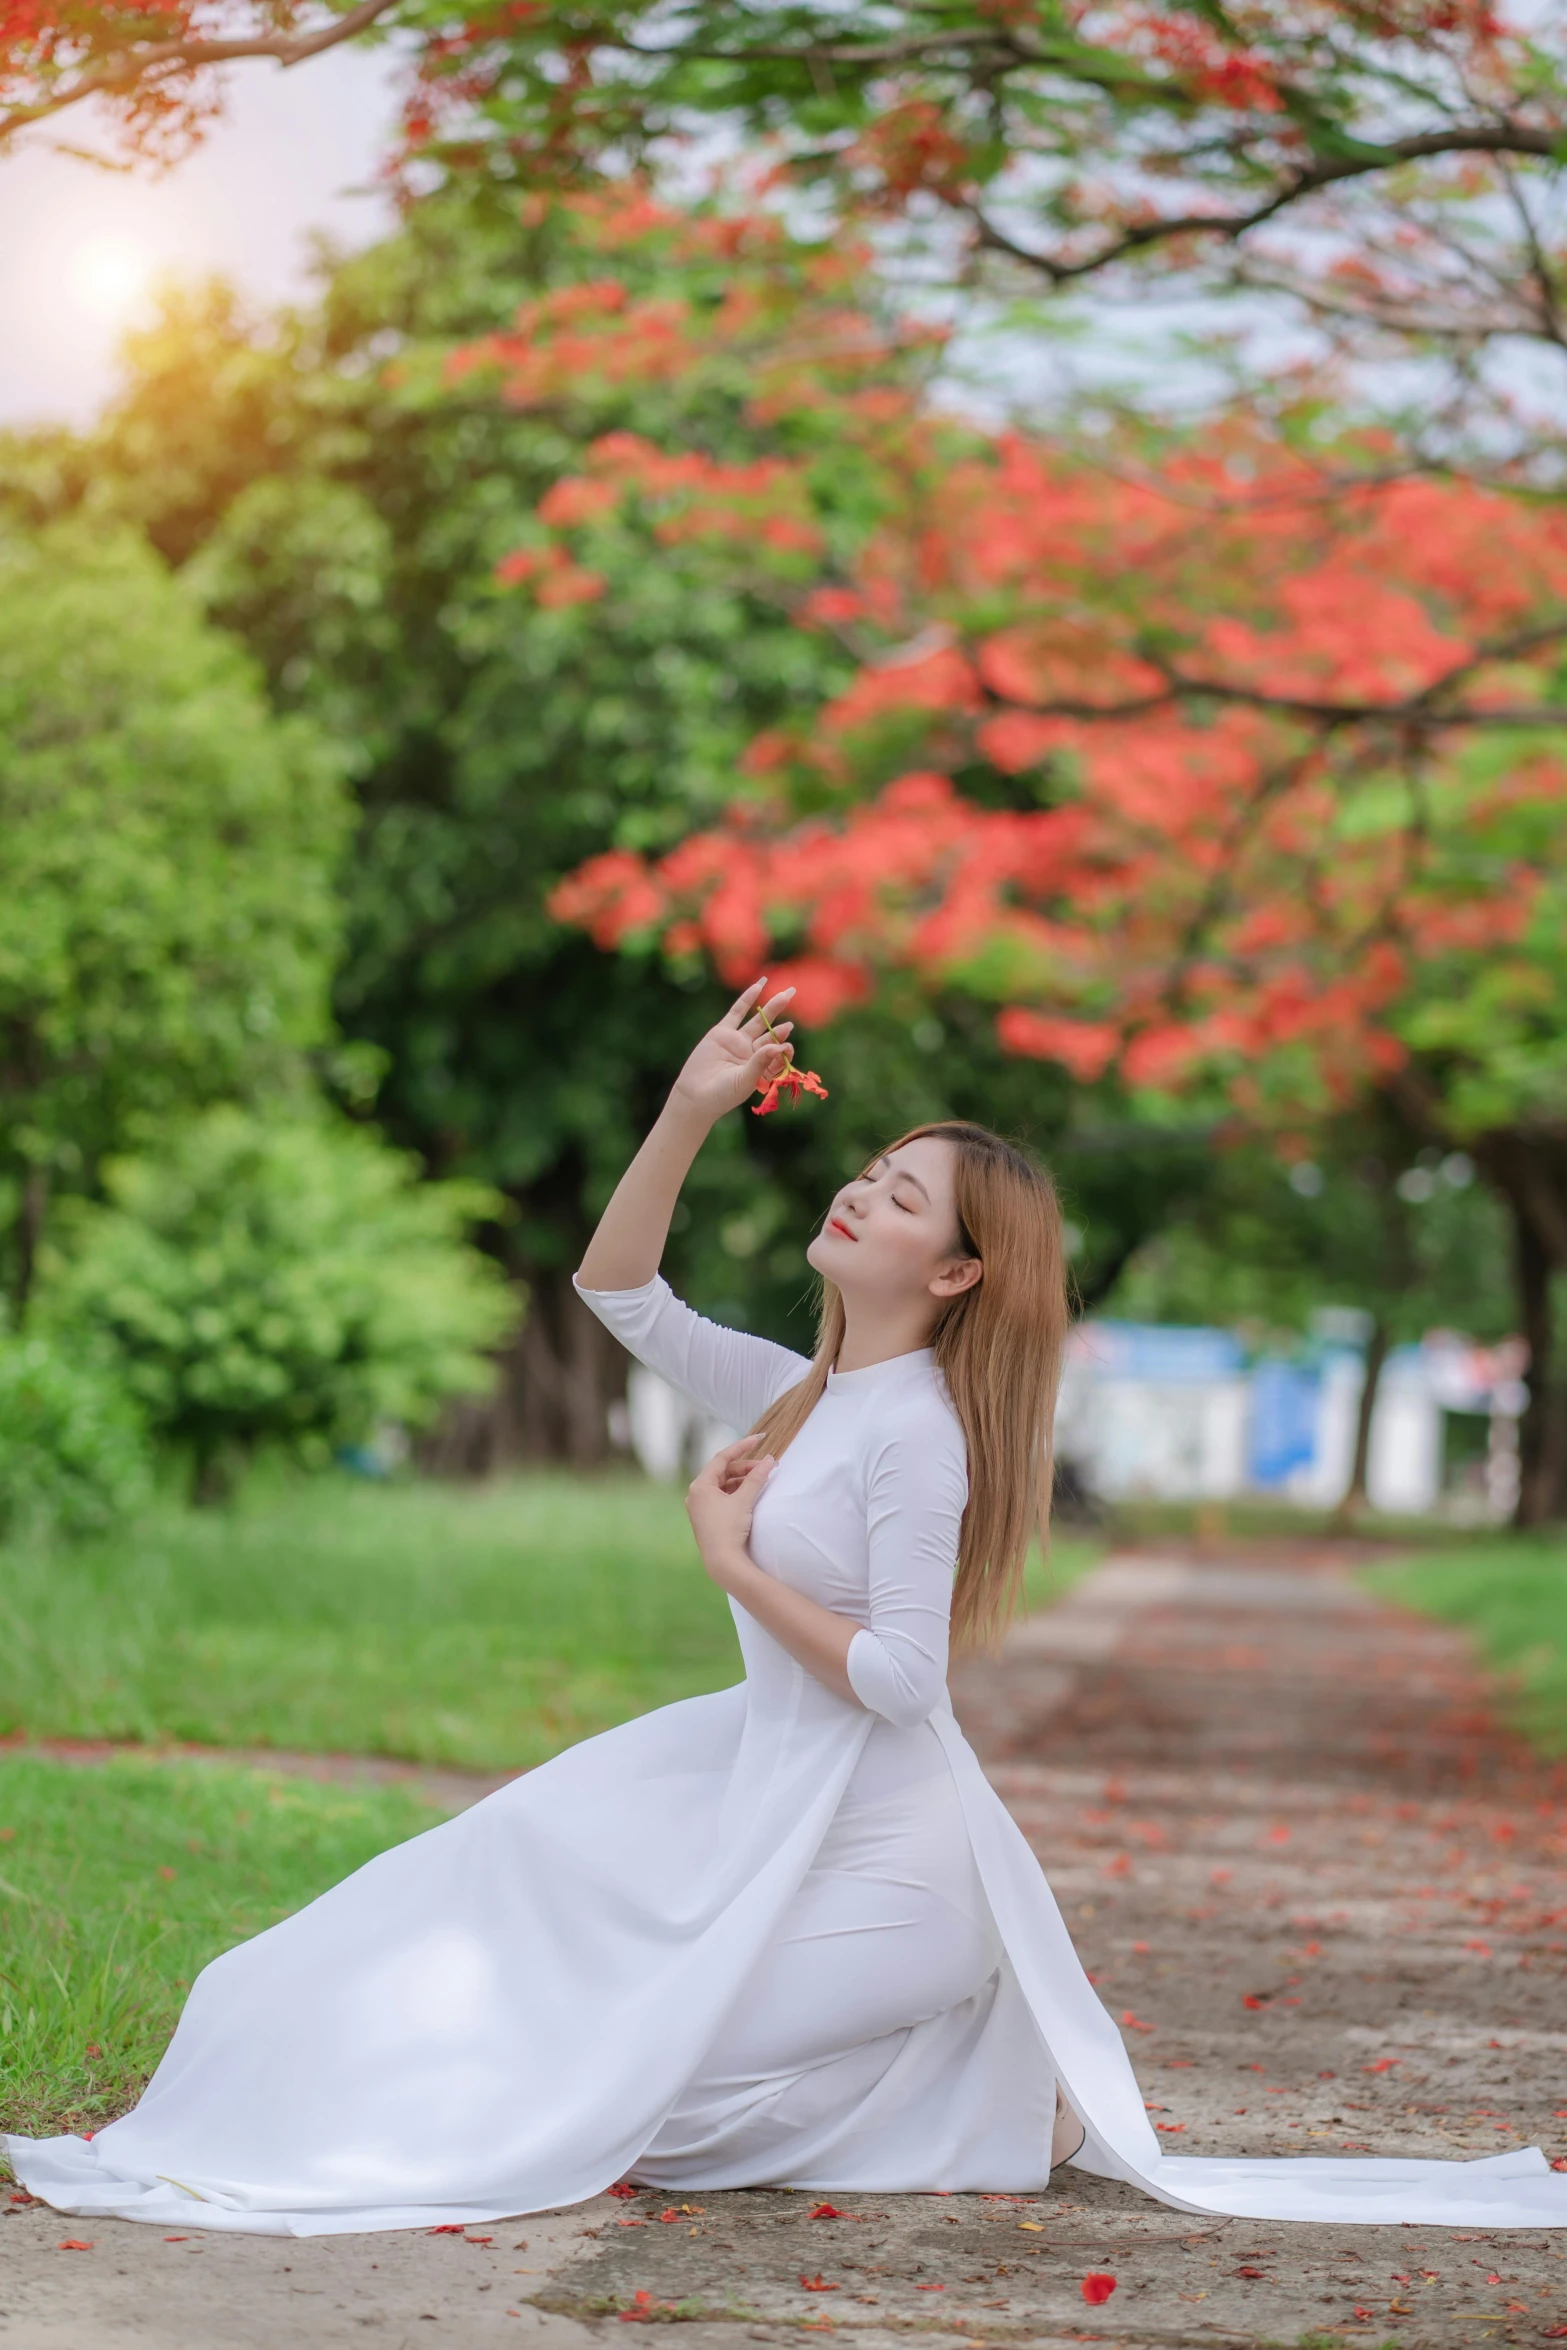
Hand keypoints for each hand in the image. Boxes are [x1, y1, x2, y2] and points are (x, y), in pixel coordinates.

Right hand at [669, 980, 795, 1123]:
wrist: (695, 1095)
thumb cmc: (723, 1094)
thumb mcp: (746, 1080)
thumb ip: (762, 1062)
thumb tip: (781, 1045)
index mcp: (762, 1068)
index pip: (779, 1053)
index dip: (785, 1047)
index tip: (787, 1046)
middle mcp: (752, 1053)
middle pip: (772, 1033)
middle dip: (784, 1021)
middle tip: (796, 1002)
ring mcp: (738, 1042)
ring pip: (758, 1021)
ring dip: (772, 1007)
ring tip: (787, 994)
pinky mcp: (722, 1033)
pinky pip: (737, 1012)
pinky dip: (747, 999)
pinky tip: (759, 986)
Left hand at [685, 1436, 774, 1588]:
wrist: (722, 1562)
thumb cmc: (729, 1530)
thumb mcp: (744, 1500)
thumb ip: (756, 1478)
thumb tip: (769, 1461)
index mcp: (700, 1486)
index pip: (722, 1458)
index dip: (742, 1447)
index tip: (758, 1439)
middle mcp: (696, 1494)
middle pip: (723, 1471)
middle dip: (745, 1467)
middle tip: (766, 1467)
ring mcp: (700, 1507)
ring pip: (723, 1485)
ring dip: (742, 1480)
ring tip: (761, 1479)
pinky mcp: (707, 1518)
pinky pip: (722, 1497)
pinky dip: (736, 1492)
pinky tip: (750, 1493)